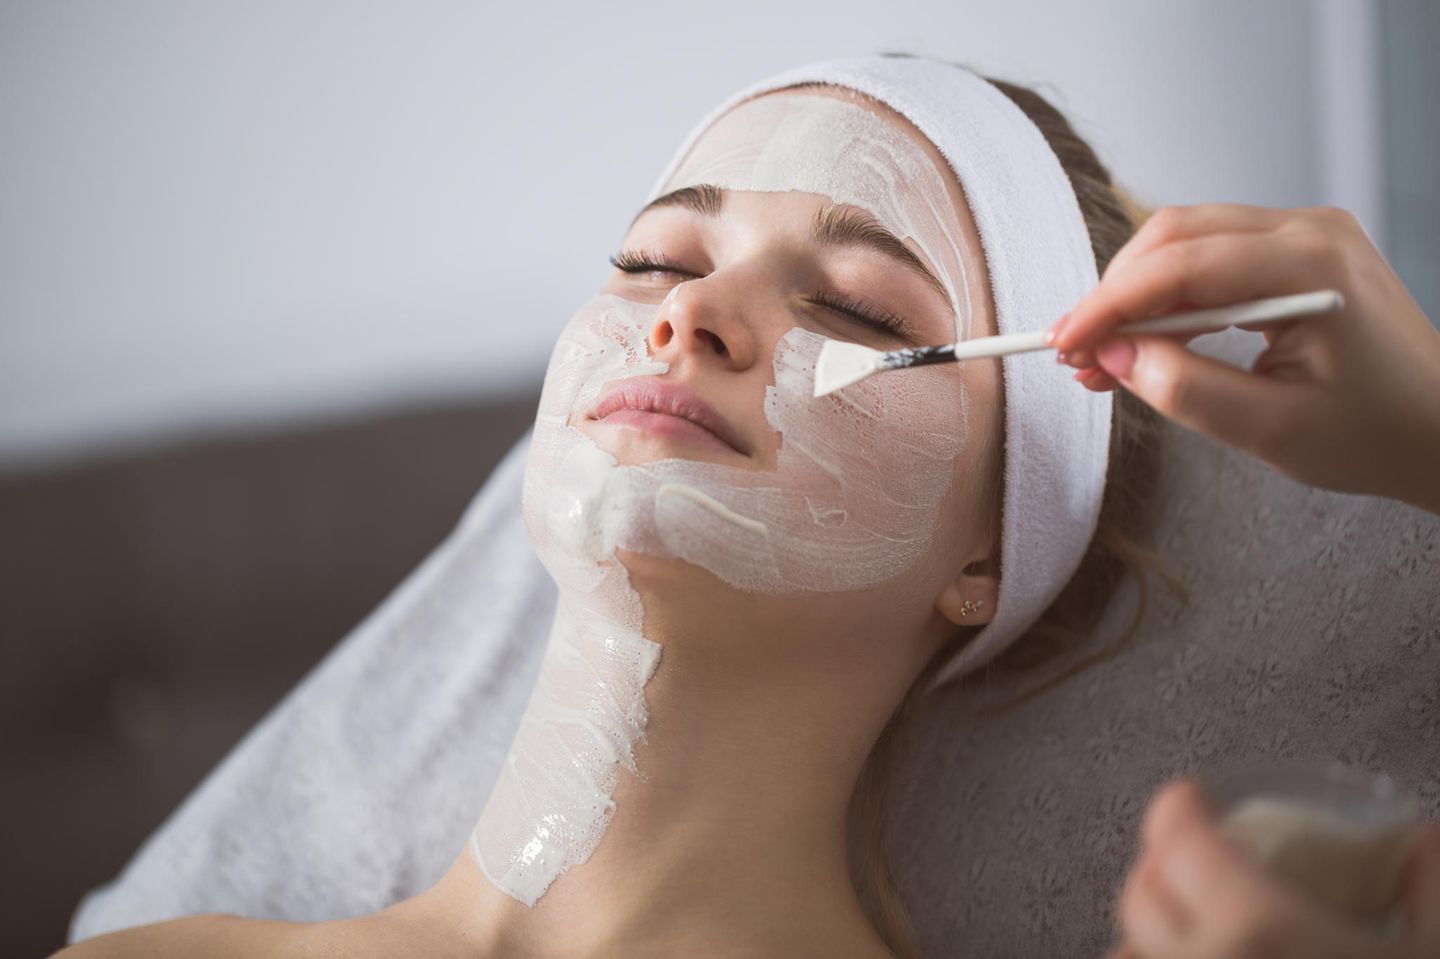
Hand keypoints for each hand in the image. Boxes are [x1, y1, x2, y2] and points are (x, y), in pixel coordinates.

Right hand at [1048, 204, 1439, 515]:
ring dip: (1136, 297)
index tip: (1064, 342)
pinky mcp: (1296, 255)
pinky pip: (1212, 260)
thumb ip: (1184, 389)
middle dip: (1115, 295)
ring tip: (1103, 358)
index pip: (1181, 265)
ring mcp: (1304, 237)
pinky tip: (1144, 343)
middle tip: (1075, 354)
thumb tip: (1116, 355)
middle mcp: (1308, 231)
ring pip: (1187, 244)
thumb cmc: (1373, 434)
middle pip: (1176, 237)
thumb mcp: (1269, 429)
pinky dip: (1169, 299)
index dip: (1109, 303)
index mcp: (1311, 265)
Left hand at [1106, 778, 1439, 958]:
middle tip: (1189, 856)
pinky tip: (1184, 958)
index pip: (1178, 840)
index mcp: (1256, 927)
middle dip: (1160, 867)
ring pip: (1127, 952)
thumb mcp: (1435, 951)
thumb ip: (1429, 886)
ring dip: (1146, 932)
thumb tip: (1425, 838)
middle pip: (1140, 896)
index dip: (1178, 807)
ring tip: (1185, 924)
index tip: (1189, 795)